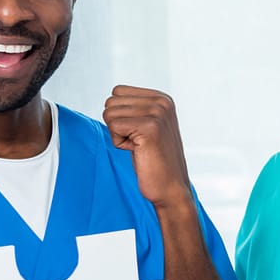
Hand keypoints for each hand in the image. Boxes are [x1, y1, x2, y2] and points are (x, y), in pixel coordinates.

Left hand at [104, 85, 191, 209]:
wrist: (170, 187)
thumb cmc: (153, 160)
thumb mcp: (147, 126)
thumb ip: (134, 108)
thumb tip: (110, 99)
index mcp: (162, 98)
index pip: (117, 92)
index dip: (120, 116)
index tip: (139, 133)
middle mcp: (161, 102)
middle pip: (111, 102)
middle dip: (117, 125)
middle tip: (139, 142)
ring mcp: (157, 113)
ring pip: (109, 114)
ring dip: (118, 135)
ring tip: (140, 147)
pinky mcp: (149, 127)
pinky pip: (113, 127)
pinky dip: (119, 143)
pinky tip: (138, 151)